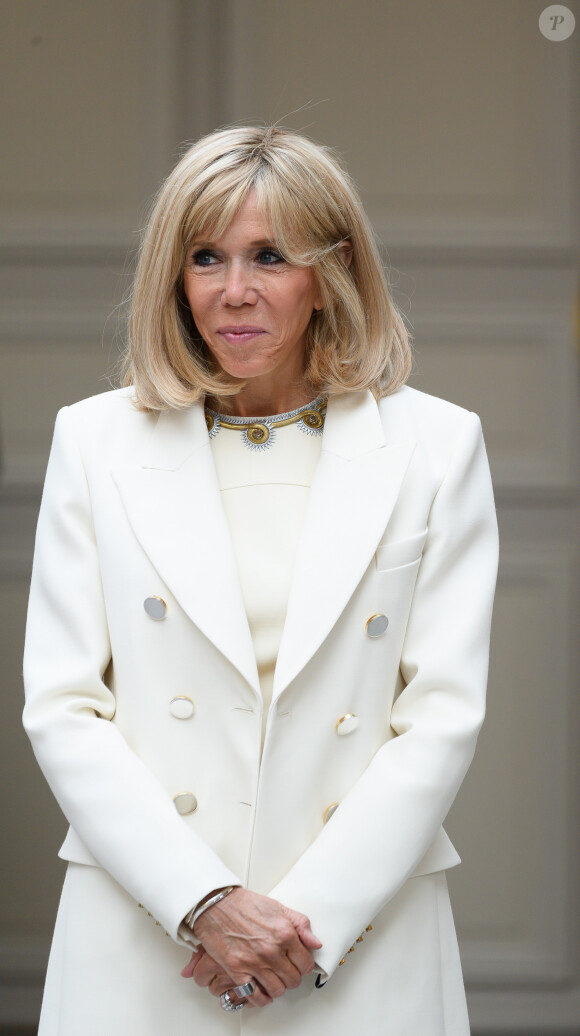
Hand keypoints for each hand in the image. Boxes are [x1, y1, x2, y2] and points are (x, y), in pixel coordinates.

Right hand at [181, 888, 321, 1006]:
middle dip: (291, 977)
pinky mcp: (237, 970)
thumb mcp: (279, 908)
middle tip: (285, 971)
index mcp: (285, 933)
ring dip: (277, 987)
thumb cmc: (245, 904)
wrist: (217, 904)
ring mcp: (254, 962)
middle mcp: (272, 950)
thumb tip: (315, 943)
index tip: (298, 964)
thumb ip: (301, 925)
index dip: (303, 965)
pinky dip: (261, 998)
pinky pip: (255, 996)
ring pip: (277, 990)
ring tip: (274, 979)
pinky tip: (261, 991)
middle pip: (293, 980)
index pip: (306, 964)